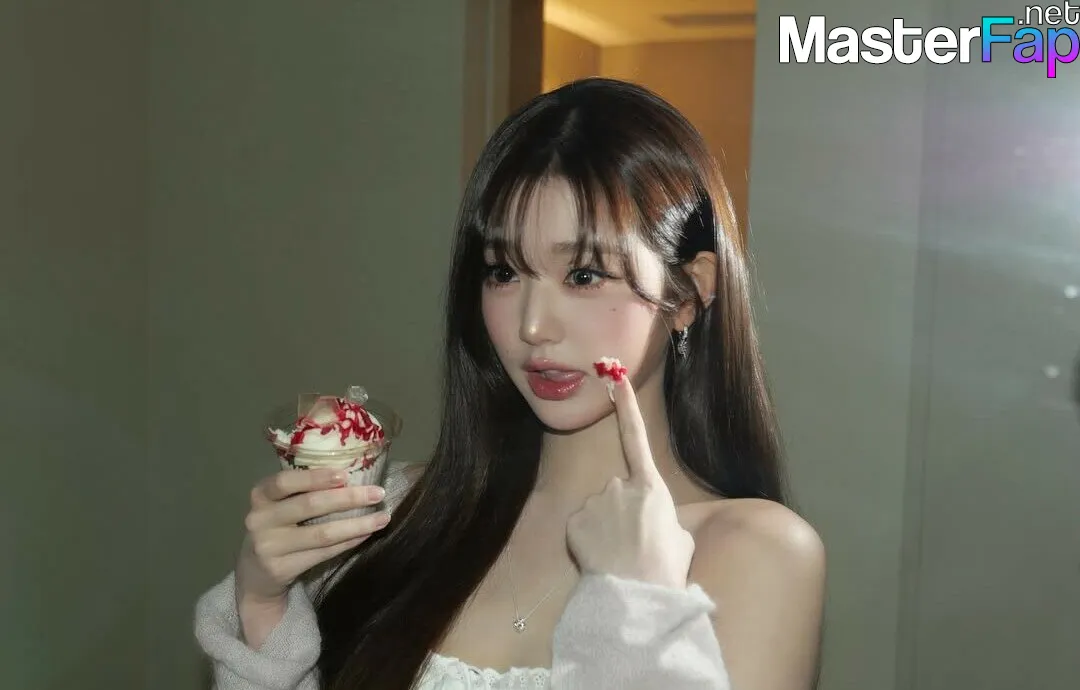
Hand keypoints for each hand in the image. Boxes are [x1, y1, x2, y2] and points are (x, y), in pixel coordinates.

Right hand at [235, 468, 390, 606]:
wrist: (254, 574)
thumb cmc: (277, 528)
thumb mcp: (278, 505)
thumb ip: (302, 491)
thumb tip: (353, 475)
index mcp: (261, 495)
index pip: (285, 481)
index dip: (316, 477)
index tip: (345, 475)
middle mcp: (259, 519)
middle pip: (309, 505)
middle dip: (348, 498)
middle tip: (378, 493)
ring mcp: (269, 546)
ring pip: (321, 533)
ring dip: (356, 524)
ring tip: (382, 517)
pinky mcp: (281, 568)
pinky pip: (323, 553)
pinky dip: (348, 543)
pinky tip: (365, 535)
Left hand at [565, 376, 694, 588]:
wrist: (636, 596)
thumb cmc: (665, 569)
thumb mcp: (681, 538)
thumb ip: (663, 518)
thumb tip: (653, 520)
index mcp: (651, 487)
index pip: (636, 438)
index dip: (626, 407)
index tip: (616, 378)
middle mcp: (619, 486)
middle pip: (618, 491)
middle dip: (623, 511)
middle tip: (636, 544)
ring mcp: (595, 502)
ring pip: (599, 510)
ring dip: (607, 527)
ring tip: (621, 555)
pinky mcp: (575, 522)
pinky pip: (582, 526)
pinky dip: (588, 539)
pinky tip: (601, 558)